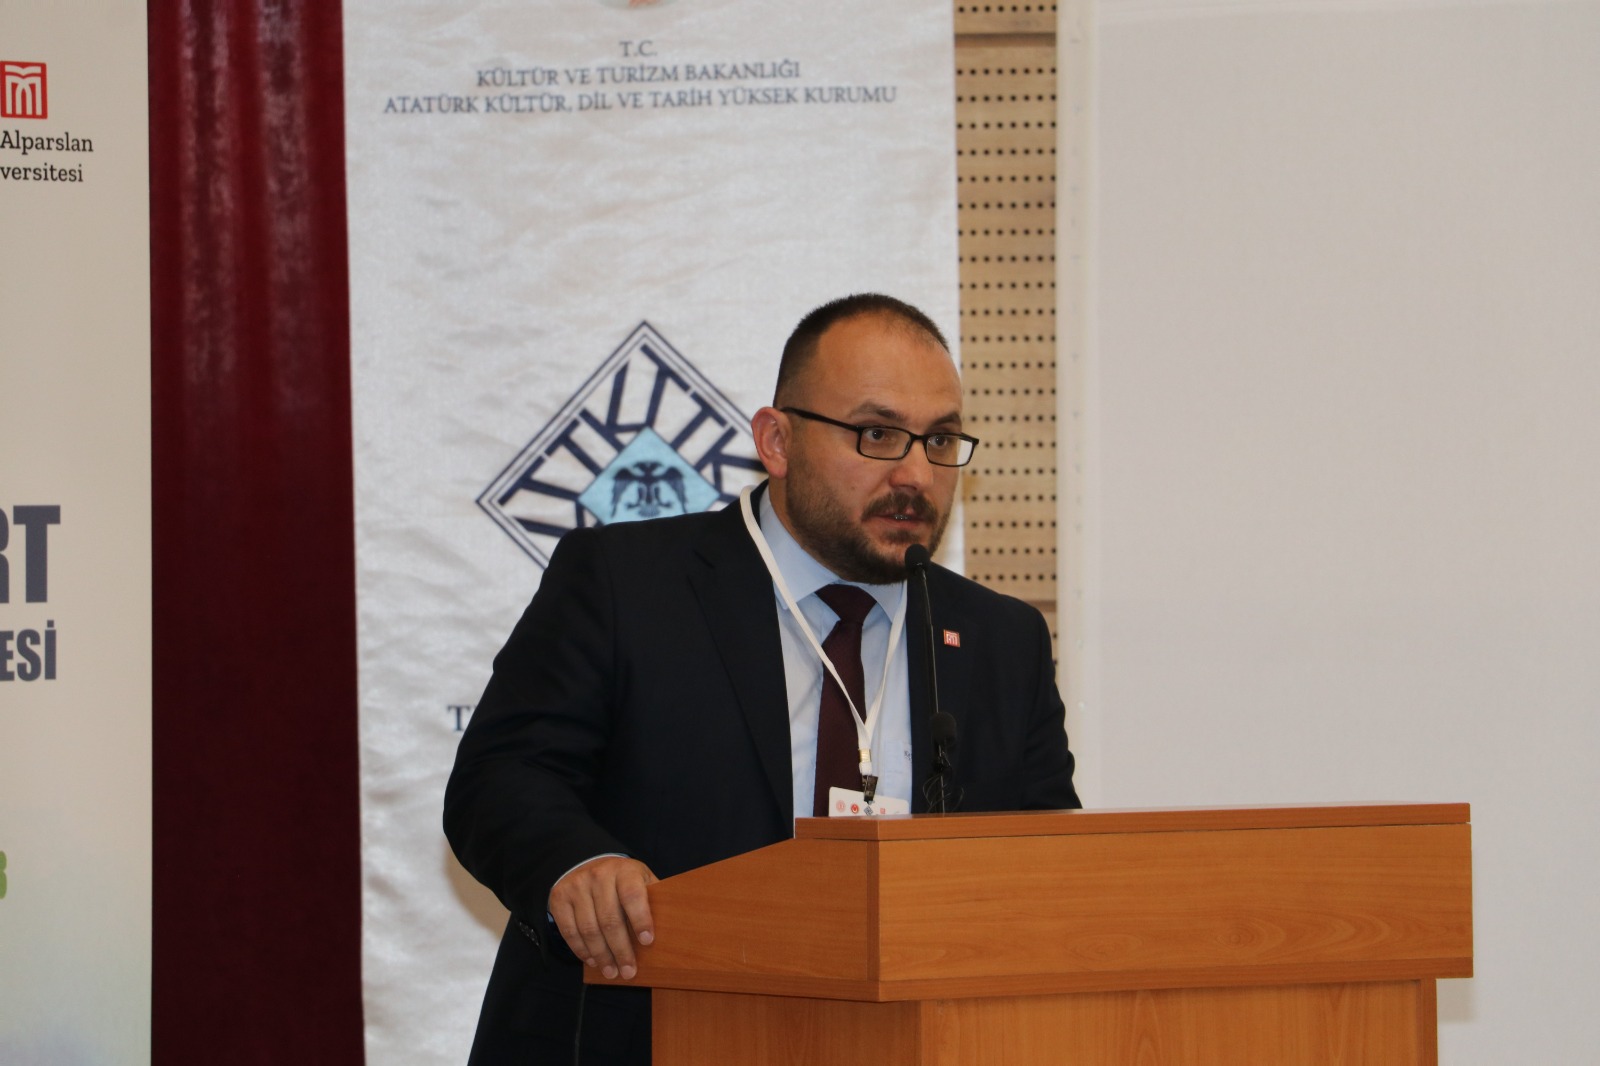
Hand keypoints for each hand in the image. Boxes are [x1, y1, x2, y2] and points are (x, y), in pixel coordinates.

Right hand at [548, 856, 657, 979]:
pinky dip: (581, 950)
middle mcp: (598, 875)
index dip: (640, 919)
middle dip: (620, 950)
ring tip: (612, 972)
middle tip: (628, 971)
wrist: (587, 864)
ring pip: (589, 928)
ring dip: (601, 955)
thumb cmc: (623, 881)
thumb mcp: (641, 880)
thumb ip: (652, 899)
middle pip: (609, 918)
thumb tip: (669, 931)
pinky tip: (592, 961)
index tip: (647, 942)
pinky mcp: (559, 898)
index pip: (632, 895)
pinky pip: (569, 931)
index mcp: (624, 871)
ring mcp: (576, 886)